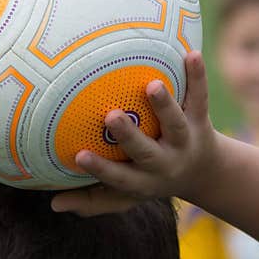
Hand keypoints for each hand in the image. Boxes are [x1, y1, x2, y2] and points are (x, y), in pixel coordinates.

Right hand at [51, 51, 219, 215]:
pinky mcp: (200, 119)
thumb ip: (91, 201)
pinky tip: (191, 54)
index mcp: (144, 181)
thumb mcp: (125, 197)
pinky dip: (197, 76)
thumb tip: (53, 205)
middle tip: (111, 116)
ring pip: (174, 123)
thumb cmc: (149, 180)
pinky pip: (199, 96)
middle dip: (129, 135)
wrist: (204, 172)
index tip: (79, 155)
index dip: (100, 169)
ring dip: (164, 105)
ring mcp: (184, 140)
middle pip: (146, 151)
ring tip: (152, 85)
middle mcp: (165, 162)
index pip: (119, 177)